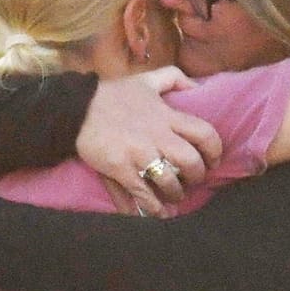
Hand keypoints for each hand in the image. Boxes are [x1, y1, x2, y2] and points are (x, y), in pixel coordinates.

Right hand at [75, 66, 222, 215]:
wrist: (74, 108)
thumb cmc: (112, 95)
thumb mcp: (145, 79)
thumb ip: (174, 77)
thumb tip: (198, 86)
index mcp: (166, 115)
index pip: (204, 133)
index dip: (215, 150)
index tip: (213, 160)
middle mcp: (156, 135)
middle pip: (191, 161)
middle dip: (197, 176)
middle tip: (193, 180)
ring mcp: (138, 153)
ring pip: (169, 181)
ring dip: (176, 194)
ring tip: (175, 196)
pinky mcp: (119, 168)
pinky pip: (142, 193)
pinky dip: (153, 207)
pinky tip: (158, 213)